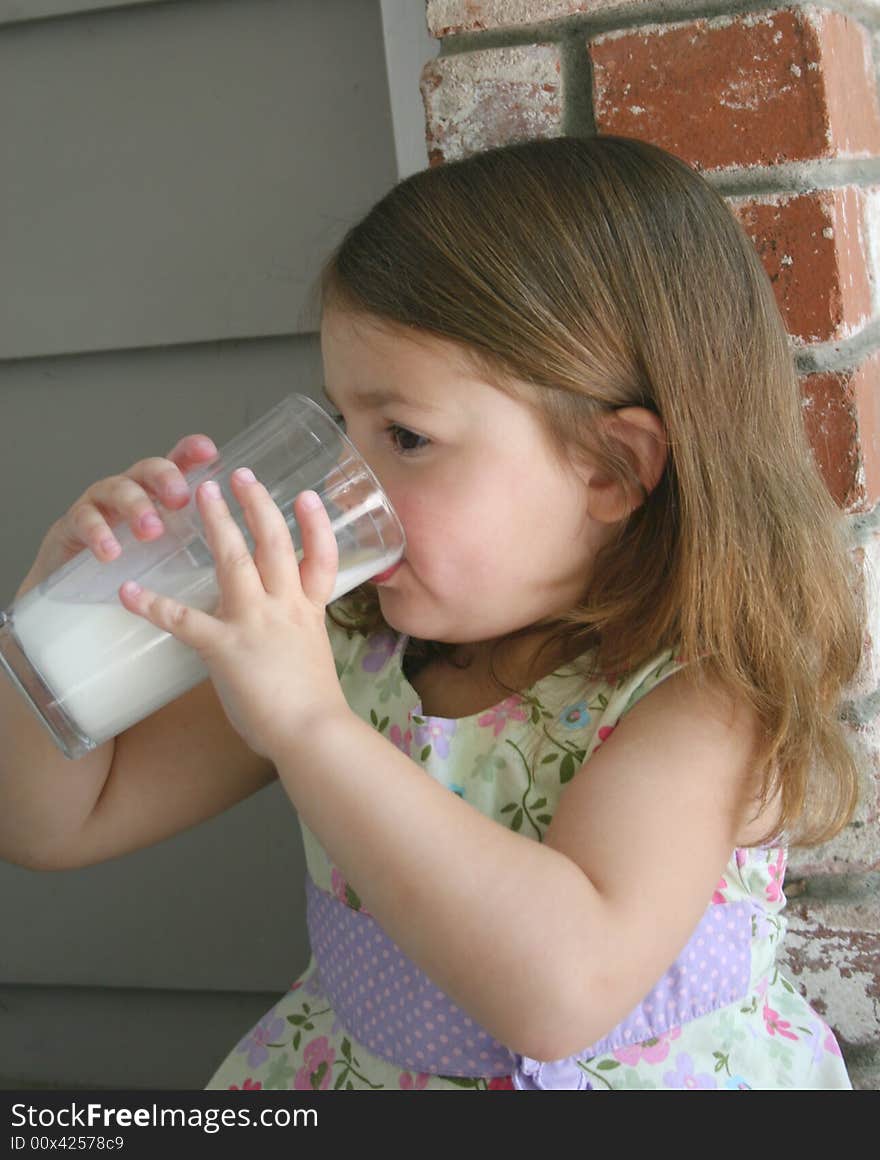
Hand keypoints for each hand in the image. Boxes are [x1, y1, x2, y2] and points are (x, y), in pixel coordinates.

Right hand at [15, 434, 218, 599]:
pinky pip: (85, 519)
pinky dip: (99, 534)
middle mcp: (130, 489)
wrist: (74, 589)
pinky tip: (111, 551)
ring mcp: (100, 503)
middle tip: (180, 500)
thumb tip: (235, 546)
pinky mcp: (73, 524)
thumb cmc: (130, 566)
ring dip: (137, 507)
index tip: (208, 451)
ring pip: (118, 490)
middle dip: (166, 479)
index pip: (176, 463)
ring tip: (151, 531)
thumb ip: (196, 540)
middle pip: (148, 469)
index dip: (191, 452)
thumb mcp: (171, 552)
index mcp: (157, 494)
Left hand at [117, 468, 347, 763]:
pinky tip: (129, 592)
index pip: (320, 558)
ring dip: (217, 524)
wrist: (313, 733)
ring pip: (235, 562)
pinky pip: (184, 621)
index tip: (308, 496)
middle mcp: (285, 607)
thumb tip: (275, 642)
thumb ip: (292, 639)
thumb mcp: (312, 658)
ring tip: (202, 494)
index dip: (315, 525)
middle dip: (257, 505)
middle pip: (274, 543)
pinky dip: (154, 605)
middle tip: (241, 475)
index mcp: (310, 611)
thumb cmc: (314, 707)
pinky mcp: (226, 649)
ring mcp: (256, 623)